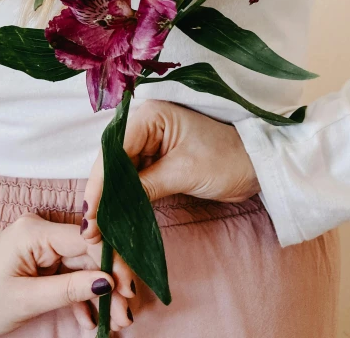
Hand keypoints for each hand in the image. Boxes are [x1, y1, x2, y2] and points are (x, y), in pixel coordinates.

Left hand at [0, 213, 135, 336]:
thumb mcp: (27, 299)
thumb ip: (69, 289)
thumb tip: (107, 282)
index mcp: (35, 231)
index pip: (86, 239)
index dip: (111, 262)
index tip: (128, 289)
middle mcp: (41, 231)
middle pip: (88, 254)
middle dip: (109, 285)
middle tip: (125, 315)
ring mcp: (42, 244)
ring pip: (83, 266)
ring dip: (99, 295)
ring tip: (114, 323)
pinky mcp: (42, 258)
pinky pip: (70, 274)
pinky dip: (81, 297)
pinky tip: (91, 320)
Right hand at [82, 99, 260, 243]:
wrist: (259, 166)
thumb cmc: (227, 159)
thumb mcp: (184, 172)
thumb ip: (145, 186)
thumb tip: (110, 209)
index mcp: (150, 116)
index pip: (115, 150)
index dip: (100, 183)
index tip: (90, 213)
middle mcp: (144, 126)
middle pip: (112, 164)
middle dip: (102, 197)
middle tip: (90, 231)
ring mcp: (149, 144)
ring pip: (120, 176)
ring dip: (112, 204)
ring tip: (99, 234)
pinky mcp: (156, 162)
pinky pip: (134, 183)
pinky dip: (126, 203)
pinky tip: (116, 224)